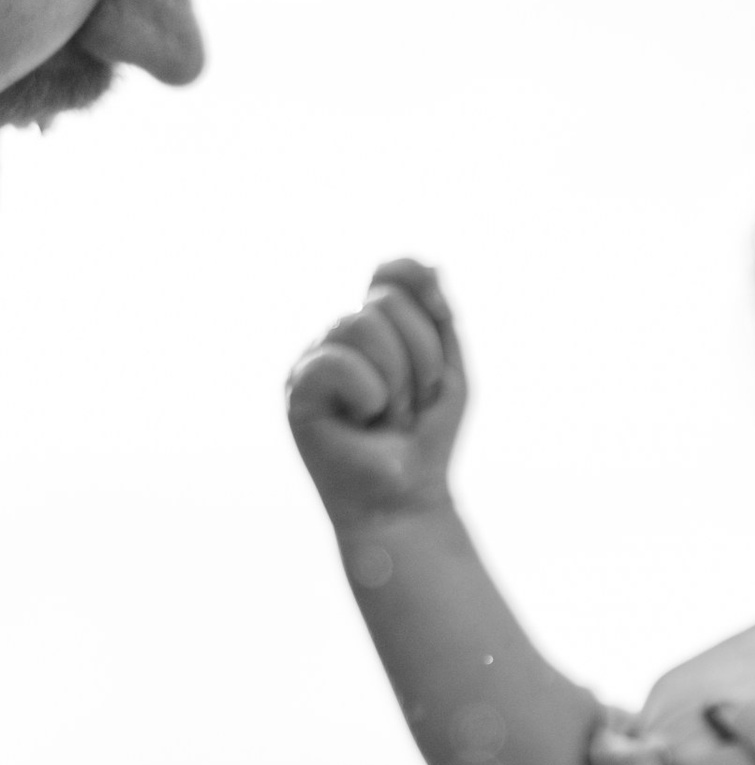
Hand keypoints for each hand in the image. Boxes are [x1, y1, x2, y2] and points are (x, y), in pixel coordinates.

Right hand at [287, 255, 466, 531]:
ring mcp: (313, 359)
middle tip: (411, 404)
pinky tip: (362, 419)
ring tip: (387, 415)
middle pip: (385, 302)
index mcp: (372, 327)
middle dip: (420, 358)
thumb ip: (438, 317)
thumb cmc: (425, 439)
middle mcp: (337, 336)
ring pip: (361, 324)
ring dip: (396, 380)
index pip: (392, 275)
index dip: (422, 297)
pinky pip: (335, 360)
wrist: (406, 500)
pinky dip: (367, 392)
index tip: (439, 334)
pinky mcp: (296, 389)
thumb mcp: (447, 372)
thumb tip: (430, 264)